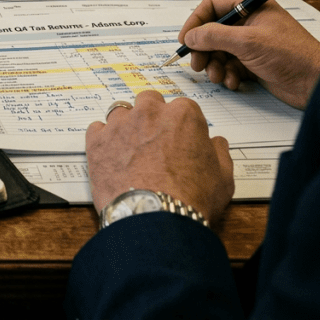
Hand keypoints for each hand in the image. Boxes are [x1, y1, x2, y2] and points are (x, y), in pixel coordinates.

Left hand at [87, 90, 233, 223]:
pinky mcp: (97, 140)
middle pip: (148, 101)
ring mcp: (120, 125)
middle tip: (154, 139)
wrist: (155, 218)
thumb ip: (219, 153)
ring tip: (130, 149)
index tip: (179, 137)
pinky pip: (96, 129)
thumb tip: (216, 143)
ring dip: (125, 125)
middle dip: (151, 116)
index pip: (182, 107)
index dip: (181, 124)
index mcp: (182, 115)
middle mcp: (149, 113)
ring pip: (120, 112)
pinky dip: (102, 139)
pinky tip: (111, 155)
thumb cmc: (191, 198)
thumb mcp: (222, 178)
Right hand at [178, 0, 319, 108]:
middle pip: (212, 32)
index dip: (196, 22)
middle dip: (203, 49)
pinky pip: (230, 66)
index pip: (212, 7)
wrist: (315, 83)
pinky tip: (234, 82)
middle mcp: (250, 24)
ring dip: (214, 65)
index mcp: (251, 8)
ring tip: (218, 76)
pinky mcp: (253, 63)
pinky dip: (227, 75)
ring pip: (219, 52)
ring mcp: (251, 44)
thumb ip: (214, 36)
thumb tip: (191, 36)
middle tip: (197, 64)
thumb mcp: (248, 42)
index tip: (186, 39)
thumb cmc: (293, 55)